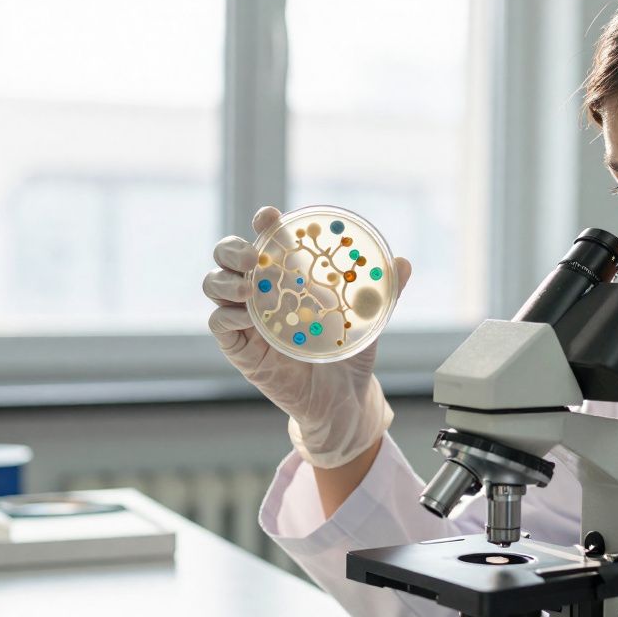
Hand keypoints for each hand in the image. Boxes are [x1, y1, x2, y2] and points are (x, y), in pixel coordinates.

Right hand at [204, 206, 412, 468]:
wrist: (344, 399)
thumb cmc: (348, 353)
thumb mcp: (368, 318)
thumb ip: (384, 292)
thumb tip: (403, 263)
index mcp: (287, 277)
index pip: (267, 241)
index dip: (264, 224)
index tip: (270, 216)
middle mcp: (260, 293)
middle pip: (227, 257)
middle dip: (232, 248)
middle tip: (254, 257)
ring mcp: (246, 320)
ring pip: (214, 285)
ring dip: (224, 280)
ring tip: (247, 288)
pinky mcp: (241, 349)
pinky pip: (218, 324)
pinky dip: (226, 316)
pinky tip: (246, 317)